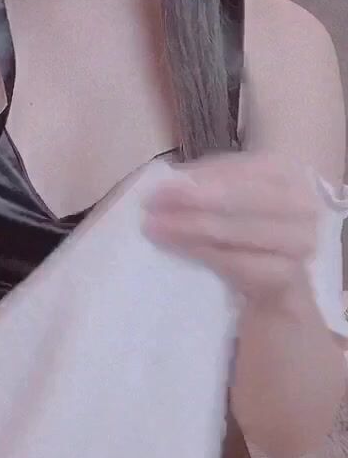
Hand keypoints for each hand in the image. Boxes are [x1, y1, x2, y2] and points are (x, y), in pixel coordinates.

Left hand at [141, 150, 318, 307]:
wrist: (276, 289)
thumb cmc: (245, 235)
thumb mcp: (228, 203)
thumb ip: (207, 186)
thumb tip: (169, 181)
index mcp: (288, 174)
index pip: (244, 168)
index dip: (202, 175)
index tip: (163, 184)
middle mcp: (304, 204)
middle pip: (243, 198)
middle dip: (193, 201)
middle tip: (152, 205)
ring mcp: (302, 242)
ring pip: (240, 230)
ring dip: (193, 229)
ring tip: (156, 228)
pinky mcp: (291, 279)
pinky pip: (244, 265)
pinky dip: (209, 256)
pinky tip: (181, 251)